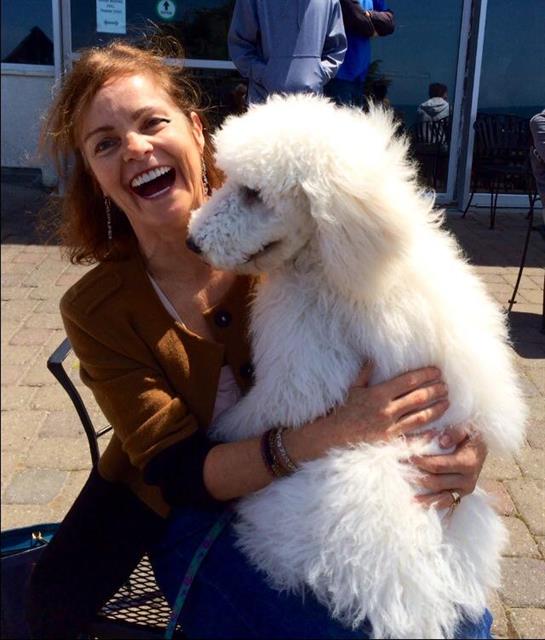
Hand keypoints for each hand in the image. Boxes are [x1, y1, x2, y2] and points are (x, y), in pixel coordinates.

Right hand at [324, 362, 449, 448]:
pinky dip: (427, 434)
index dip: (424, 375)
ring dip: (436, 409)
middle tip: (446, 386)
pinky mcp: (391, 441)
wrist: (333, 437)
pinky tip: (438, 430)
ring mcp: (390, 427)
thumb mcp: (353, 389)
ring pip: (420, 417)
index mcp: (378, 394)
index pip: (407, 382)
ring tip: (447, 403)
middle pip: (418, 398)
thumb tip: (372, 359)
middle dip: (435, 390)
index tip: (437, 371)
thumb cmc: (343, 412)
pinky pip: (413, 437)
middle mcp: (387, 410)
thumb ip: (365, 373)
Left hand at [411, 423, 487, 509]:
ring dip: (421, 494)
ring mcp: (464, 490)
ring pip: (439, 497)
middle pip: (436, 482)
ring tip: (404, 489)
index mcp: (468, 462)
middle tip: (400, 470)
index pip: (439, 466)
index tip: (408, 458)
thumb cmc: (469, 436)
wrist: (480, 447)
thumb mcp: (466, 428)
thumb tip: (442, 442)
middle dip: (416, 476)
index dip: (422, 463)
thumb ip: (454, 432)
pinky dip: (430, 504)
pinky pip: (445, 503)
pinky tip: (415, 502)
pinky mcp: (460, 495)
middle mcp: (468, 480)